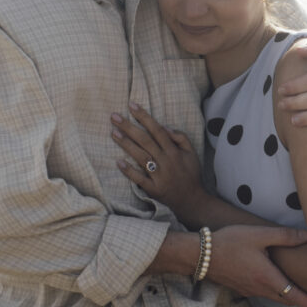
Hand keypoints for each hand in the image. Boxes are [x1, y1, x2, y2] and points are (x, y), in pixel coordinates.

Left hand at [111, 103, 205, 219]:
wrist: (193, 200)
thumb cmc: (191, 174)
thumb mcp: (192, 153)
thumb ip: (180, 138)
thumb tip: (164, 127)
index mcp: (174, 152)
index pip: (157, 130)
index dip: (144, 117)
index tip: (131, 106)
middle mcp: (166, 161)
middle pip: (145, 141)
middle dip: (129, 127)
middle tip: (114, 116)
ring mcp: (159, 176)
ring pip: (141, 157)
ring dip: (126, 144)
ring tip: (113, 133)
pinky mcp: (154, 189)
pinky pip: (140, 179)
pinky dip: (130, 171)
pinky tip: (119, 162)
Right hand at [209, 225, 306, 306]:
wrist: (200, 255)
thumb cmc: (229, 242)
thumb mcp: (258, 234)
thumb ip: (284, 236)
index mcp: (268, 278)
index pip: (296, 296)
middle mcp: (261, 288)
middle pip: (288, 300)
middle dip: (305, 303)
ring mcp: (250, 290)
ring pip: (276, 298)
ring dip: (290, 298)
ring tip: (302, 293)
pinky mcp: (242, 288)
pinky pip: (264, 294)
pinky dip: (276, 293)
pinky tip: (276, 283)